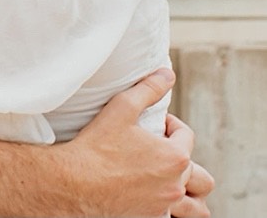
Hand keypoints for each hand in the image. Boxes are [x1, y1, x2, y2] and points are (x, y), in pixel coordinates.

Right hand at [62, 70, 197, 217]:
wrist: (75, 182)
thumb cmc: (97, 145)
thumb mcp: (122, 108)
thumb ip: (148, 89)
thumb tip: (166, 74)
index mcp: (175, 156)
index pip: (186, 136)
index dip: (170, 126)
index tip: (154, 124)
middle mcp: (176, 184)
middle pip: (202, 177)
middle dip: (185, 162)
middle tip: (162, 154)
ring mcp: (165, 205)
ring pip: (197, 208)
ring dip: (190, 195)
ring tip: (171, 184)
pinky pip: (172, 216)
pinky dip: (168, 207)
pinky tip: (150, 195)